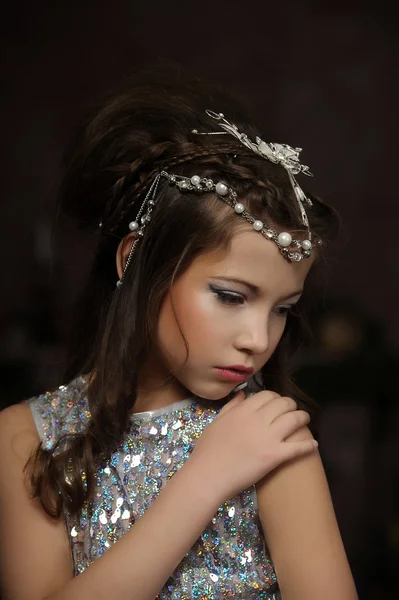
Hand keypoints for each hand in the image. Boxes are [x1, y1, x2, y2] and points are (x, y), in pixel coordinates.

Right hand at [187, 389, 316, 501]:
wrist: (208, 475)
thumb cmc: (207, 451)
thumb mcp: (216, 422)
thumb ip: (231, 407)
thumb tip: (243, 394)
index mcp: (243, 410)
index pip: (267, 395)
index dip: (275, 397)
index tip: (277, 403)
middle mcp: (258, 419)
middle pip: (283, 404)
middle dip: (291, 405)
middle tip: (293, 410)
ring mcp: (268, 437)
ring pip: (294, 420)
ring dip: (303, 418)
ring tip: (305, 420)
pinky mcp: (275, 456)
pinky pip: (298, 447)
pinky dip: (308, 445)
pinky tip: (314, 445)